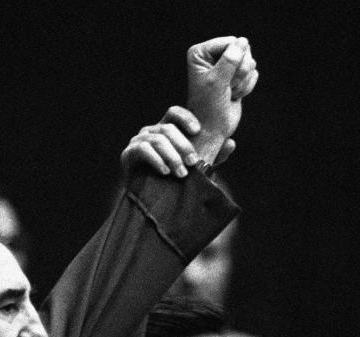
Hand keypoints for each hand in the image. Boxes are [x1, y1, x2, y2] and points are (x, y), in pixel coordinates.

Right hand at [121, 106, 236, 177]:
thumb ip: (214, 156)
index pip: (174, 113)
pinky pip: (143, 150)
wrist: (150, 202)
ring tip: (181, 174)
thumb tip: (231, 143)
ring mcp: (138, 141)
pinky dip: (156, 160)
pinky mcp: (128, 154)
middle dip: (184, 145)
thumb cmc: (174, 181)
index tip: (198, 131)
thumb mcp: (197, 169)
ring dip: (172, 157)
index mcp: (166, 129)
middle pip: (168, 128)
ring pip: (157, 140)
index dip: (186, 118)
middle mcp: (151, 131)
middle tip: (195, 162)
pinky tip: (165, 172)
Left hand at [186, 36, 257, 162]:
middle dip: (239, 72)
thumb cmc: (208, 107)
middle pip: (242, 49)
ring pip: (249, 62)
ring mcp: (226, 65)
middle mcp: (212, 56)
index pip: (230, 42)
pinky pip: (253, 73)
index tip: (222, 79)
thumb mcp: (216, 82)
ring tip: (229, 92)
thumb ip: (229, 60)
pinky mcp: (236, 76)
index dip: (233, 60)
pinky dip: (247, 86)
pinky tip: (234, 95)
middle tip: (227, 87)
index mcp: (200, 53)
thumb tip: (243, 41)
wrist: (212, 129)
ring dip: (242, 81)